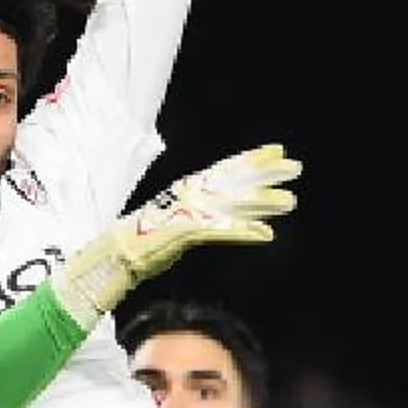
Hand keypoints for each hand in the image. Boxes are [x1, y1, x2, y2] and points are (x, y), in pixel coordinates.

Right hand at [56, 142, 297, 318]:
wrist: (112, 256)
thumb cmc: (139, 245)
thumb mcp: (174, 226)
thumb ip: (197, 218)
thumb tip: (218, 218)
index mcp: (185, 191)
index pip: (224, 169)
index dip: (251, 160)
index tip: (276, 151)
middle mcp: (188, 196)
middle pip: (233, 180)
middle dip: (265, 173)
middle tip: (295, 167)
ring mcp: (186, 212)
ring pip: (231, 203)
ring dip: (262, 202)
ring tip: (290, 201)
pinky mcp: (184, 233)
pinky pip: (219, 230)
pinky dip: (242, 231)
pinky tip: (265, 233)